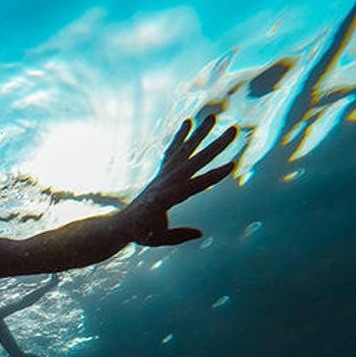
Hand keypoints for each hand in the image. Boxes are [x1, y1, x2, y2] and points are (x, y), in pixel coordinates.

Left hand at [121, 115, 236, 245]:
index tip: (231, 166)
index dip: (212, 177)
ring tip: (213, 116)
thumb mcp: (156, 239)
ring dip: (199, 133)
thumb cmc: (140, 233)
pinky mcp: (161, 172)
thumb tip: (199, 233)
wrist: (122, 223)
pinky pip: (172, 151)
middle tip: (233, 130)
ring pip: (184, 150)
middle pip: (194, 162)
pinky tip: (188, 123)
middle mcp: (165, 181)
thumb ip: (177, 236)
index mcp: (166, 198)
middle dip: (214, 147)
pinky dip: (180, 137)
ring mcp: (163, 175)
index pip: (194, 186)